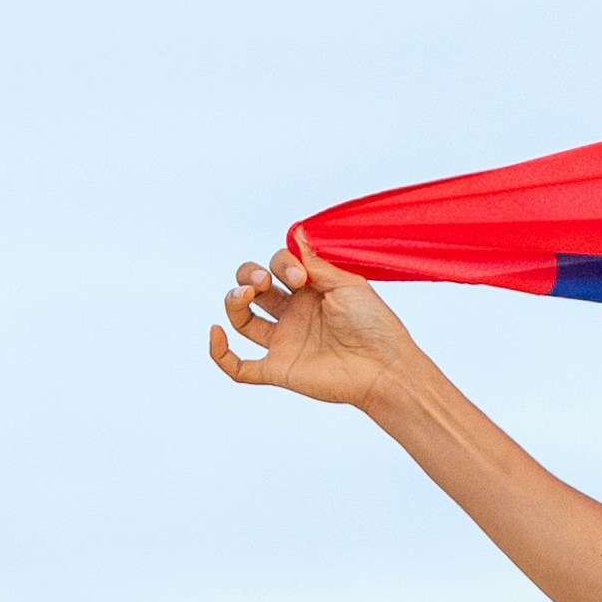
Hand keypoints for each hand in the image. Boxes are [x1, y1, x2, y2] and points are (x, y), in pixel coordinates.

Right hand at [208, 247, 423, 411]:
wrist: (385, 367)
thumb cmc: (374, 324)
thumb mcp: (345, 283)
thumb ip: (314, 262)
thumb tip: (296, 231)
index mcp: (310, 291)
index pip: (277, 266)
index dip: (280, 264)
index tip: (300, 275)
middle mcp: (294, 315)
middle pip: (253, 288)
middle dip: (248, 276)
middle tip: (264, 281)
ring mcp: (284, 342)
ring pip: (241, 320)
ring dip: (233, 301)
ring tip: (244, 295)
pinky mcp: (279, 369)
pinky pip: (239, 367)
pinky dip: (220, 353)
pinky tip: (216, 333)